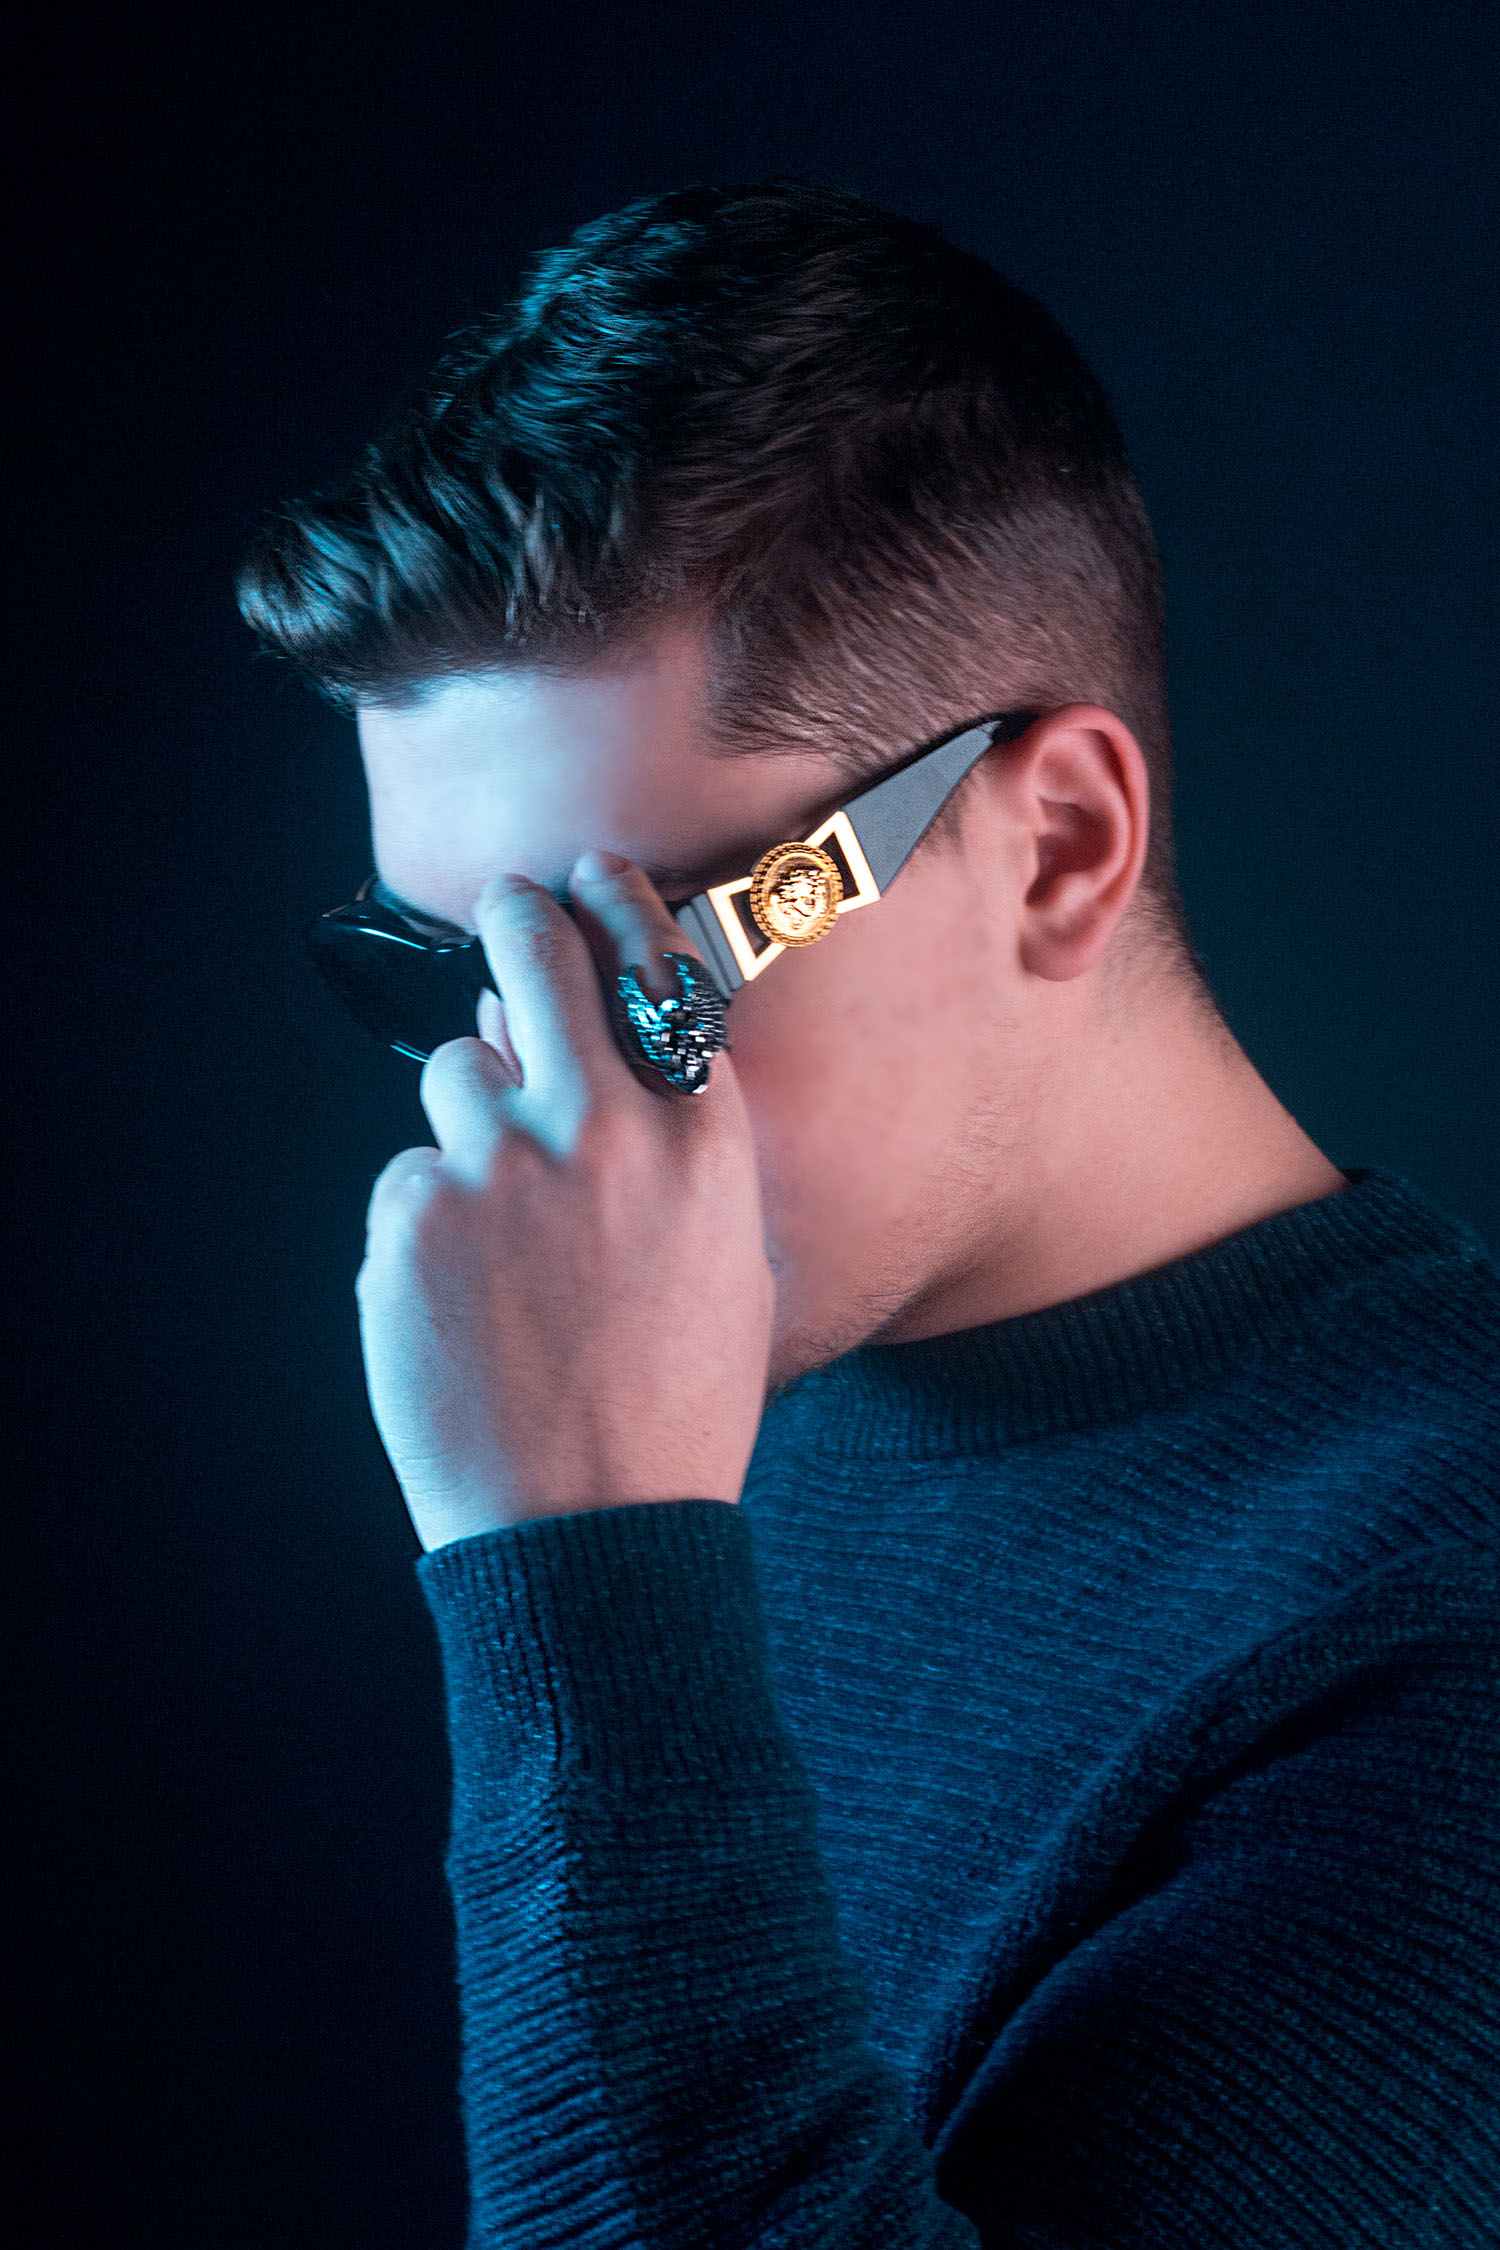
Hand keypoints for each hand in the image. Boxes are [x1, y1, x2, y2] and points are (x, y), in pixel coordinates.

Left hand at [355, 853, 773, 1551]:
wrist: (593, 1524)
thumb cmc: (673, 1405)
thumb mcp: (731, 1263)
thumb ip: (679, 1152)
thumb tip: (606, 1066)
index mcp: (697, 1141)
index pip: (653, 967)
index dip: (615, 901)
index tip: (590, 874)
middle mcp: (600, 1129)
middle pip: (536, 954)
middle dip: (518, 916)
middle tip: (508, 906)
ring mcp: (496, 1167)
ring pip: (457, 1067)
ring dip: (473, 1111)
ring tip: (503, 1217)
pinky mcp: (412, 1218)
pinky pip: (412, 1175)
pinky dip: (431, 1218)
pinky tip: (468, 1297)